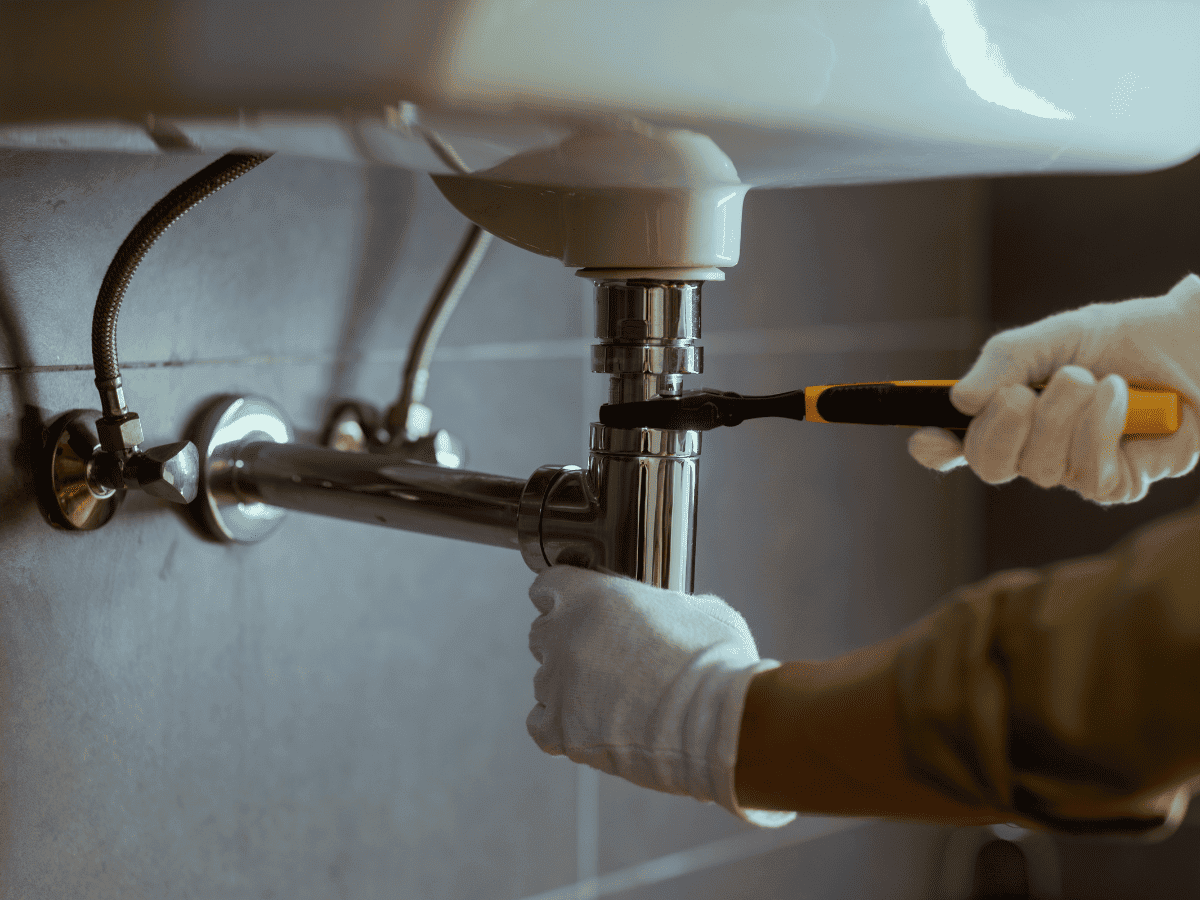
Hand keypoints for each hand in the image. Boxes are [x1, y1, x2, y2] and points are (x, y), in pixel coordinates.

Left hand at [527, 565, 795, 827]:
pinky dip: (560, 728)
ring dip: (569, 689)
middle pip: (541, 635)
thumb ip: (664, 605)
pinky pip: (541, 725)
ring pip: (544, 682)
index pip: (548, 587)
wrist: (718, 721)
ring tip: (613, 702)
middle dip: (565, 645)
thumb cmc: (715, 659)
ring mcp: (558, 685)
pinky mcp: (562, 731)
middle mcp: (563, 636)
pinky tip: (591, 727)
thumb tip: (671, 614)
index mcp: (590, 595)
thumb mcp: (697, 609)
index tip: (578, 610)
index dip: (563, 599)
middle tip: (603, 660)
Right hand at [909, 274, 1199, 503]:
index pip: (957, 445)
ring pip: (1039, 467)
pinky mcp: (1114, 486)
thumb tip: (959, 401)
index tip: (926, 437)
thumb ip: (1003, 362)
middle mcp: (1032, 450)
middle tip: (1020, 395)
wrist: (1189, 345)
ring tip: (1088, 378)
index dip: (935, 448)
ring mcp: (1071, 472)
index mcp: (1006, 415)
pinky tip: (1118, 396)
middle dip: (999, 430)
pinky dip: (1099, 427)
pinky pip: (1087, 474)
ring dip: (1062, 415)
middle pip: (988, 465)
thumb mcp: (1052, 337)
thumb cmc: (1119, 340)